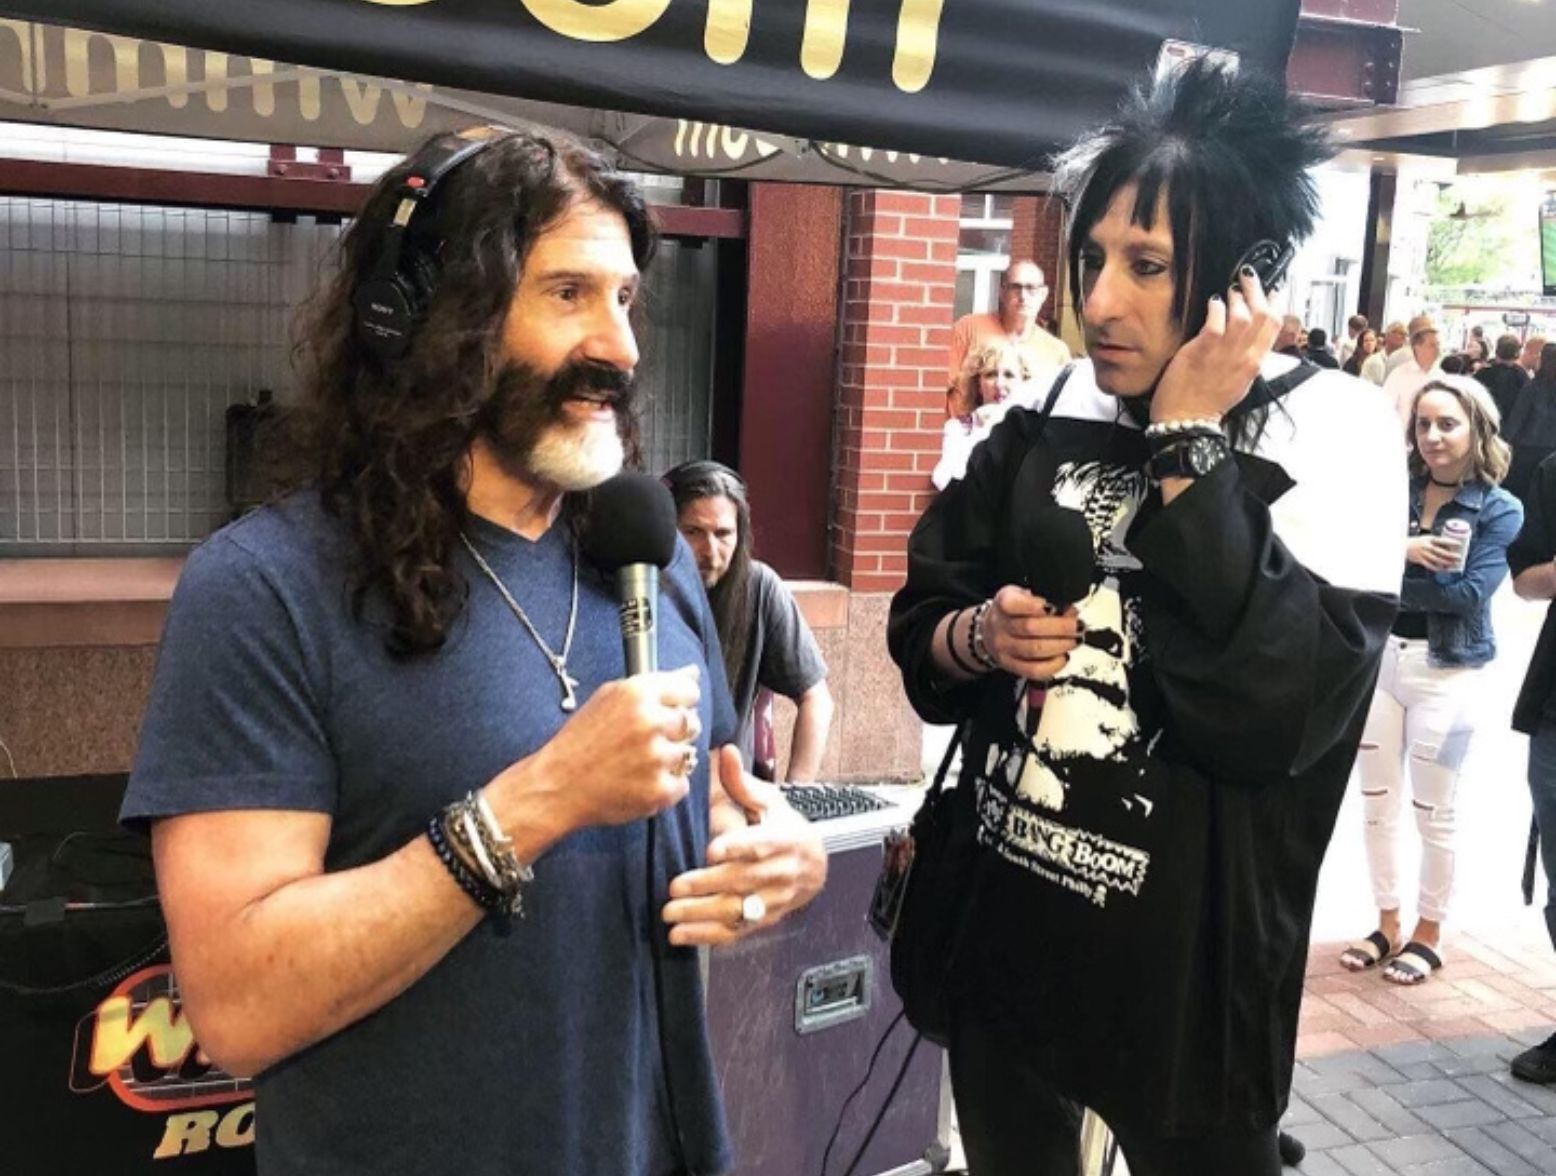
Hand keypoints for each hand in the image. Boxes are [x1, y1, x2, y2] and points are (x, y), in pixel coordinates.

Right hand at [491, 666, 702, 839]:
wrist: (557, 784)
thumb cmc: (580, 741)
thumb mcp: (609, 698)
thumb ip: (654, 683)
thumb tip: (692, 672)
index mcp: (638, 694)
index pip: (689, 690)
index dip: (682, 702)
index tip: (672, 711)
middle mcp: (650, 722)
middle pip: (692, 723)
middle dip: (675, 733)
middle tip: (648, 742)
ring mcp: (656, 757)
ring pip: (688, 754)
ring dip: (669, 761)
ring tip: (639, 764)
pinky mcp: (658, 789)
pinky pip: (682, 784)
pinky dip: (666, 786)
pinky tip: (640, 782)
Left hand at [662, 746, 826, 945]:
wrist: (816, 865)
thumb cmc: (784, 827)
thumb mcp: (770, 801)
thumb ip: (742, 782)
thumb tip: (724, 751)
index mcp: (782, 839)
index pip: (760, 844)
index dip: (737, 848)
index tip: (711, 850)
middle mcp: (780, 872)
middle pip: (742, 881)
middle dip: (706, 886)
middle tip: (673, 888)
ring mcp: (772, 900)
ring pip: (737, 910)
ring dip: (701, 915)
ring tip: (670, 914)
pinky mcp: (763, 920)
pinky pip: (736, 932)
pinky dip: (707, 936)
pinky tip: (680, 936)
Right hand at [980, 585, 1081, 680]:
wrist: (991, 631)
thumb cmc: (1013, 611)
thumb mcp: (1023, 594)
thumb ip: (1045, 599)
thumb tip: (1070, 612)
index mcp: (1004, 602)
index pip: (1012, 604)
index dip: (1033, 605)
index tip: (1052, 606)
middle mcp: (1000, 626)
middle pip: (1030, 627)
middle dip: (1060, 627)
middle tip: (1076, 626)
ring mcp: (1005, 648)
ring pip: (1035, 649)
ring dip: (1060, 645)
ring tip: (1073, 640)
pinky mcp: (1011, 666)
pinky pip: (1034, 670)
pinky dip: (1053, 665)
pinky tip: (1063, 657)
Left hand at [1150, 268, 1279, 424]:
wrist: (1187, 420)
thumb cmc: (1207, 402)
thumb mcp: (1238, 381)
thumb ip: (1245, 357)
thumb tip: (1247, 336)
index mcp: (1254, 364)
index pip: (1275, 327)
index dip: (1275, 304)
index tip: (1272, 291)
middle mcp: (1244, 357)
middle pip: (1263, 315)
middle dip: (1258, 291)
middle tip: (1249, 278)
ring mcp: (1224, 352)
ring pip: (1242, 314)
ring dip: (1237, 297)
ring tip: (1230, 291)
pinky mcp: (1203, 349)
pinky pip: (1216, 319)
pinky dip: (1216, 306)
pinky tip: (1213, 302)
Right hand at [1406, 534, 1460, 572]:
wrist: (1404, 546)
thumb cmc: (1419, 542)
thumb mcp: (1427, 538)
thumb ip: (1437, 542)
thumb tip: (1449, 548)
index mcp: (1429, 539)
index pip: (1441, 540)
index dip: (1450, 542)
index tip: (1459, 544)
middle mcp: (1426, 546)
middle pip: (1440, 552)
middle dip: (1450, 555)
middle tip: (1459, 557)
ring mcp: (1423, 554)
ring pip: (1436, 559)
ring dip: (1446, 562)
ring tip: (1453, 564)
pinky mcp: (1420, 560)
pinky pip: (1430, 565)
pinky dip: (1437, 568)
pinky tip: (1443, 569)